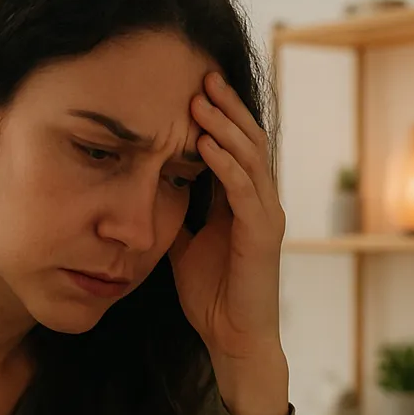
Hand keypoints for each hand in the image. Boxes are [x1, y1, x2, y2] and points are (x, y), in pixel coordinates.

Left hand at [170, 73, 288, 414]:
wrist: (232, 339)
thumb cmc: (212, 295)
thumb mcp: (184, 243)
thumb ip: (177, 212)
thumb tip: (148, 184)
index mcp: (242, 201)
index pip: (234, 145)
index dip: (216, 115)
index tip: (190, 85)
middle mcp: (260, 201)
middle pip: (248, 139)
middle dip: (225, 107)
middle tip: (201, 75)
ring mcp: (265, 216)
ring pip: (250, 157)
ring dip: (225, 126)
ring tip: (201, 99)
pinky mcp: (263, 235)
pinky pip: (245, 190)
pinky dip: (227, 164)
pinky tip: (206, 143)